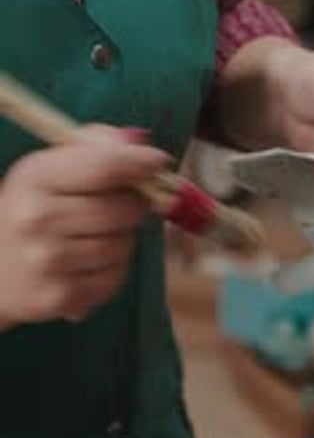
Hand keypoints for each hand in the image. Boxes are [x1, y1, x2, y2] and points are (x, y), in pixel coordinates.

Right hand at [0, 128, 167, 326]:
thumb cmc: (30, 213)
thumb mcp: (45, 172)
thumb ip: (91, 149)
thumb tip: (138, 142)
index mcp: (34, 179)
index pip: (101, 167)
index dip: (138, 163)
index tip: (160, 161)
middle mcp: (38, 220)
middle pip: (120, 208)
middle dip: (135, 204)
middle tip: (127, 202)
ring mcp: (50, 262)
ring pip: (123, 243)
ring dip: (122, 237)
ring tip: (95, 235)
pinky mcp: (63, 296)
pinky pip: (116, 276)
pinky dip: (113, 267)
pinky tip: (88, 262)